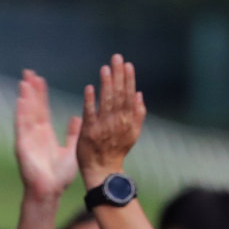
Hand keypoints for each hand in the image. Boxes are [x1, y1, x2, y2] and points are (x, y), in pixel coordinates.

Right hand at [14, 70, 82, 201]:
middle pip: (31, 107)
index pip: (42, 109)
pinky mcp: (23, 146)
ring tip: (24, 81)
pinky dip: (21, 114)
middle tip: (28, 72)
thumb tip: (77, 118)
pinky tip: (21, 101)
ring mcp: (27, 139)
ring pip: (26, 114)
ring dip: (25, 98)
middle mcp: (34, 134)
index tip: (39, 79)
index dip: (40, 94)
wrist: (51, 191)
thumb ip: (73, 133)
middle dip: (30, 90)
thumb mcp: (72, 148)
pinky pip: (21, 127)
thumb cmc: (60, 175)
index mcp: (44, 134)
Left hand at [76, 54, 145, 186]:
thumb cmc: (117, 151)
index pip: (129, 95)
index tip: (127, 64)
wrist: (103, 170)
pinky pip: (90, 113)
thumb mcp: (133, 133)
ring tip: (105, 68)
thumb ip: (138, 113)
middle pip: (118, 93)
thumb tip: (139, 94)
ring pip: (106, 101)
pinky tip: (90, 87)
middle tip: (116, 57)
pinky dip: (90, 100)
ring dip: (106, 83)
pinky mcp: (89, 132)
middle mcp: (117, 121)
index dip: (128, 79)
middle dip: (118, 74)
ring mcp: (103, 126)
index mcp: (128, 120)